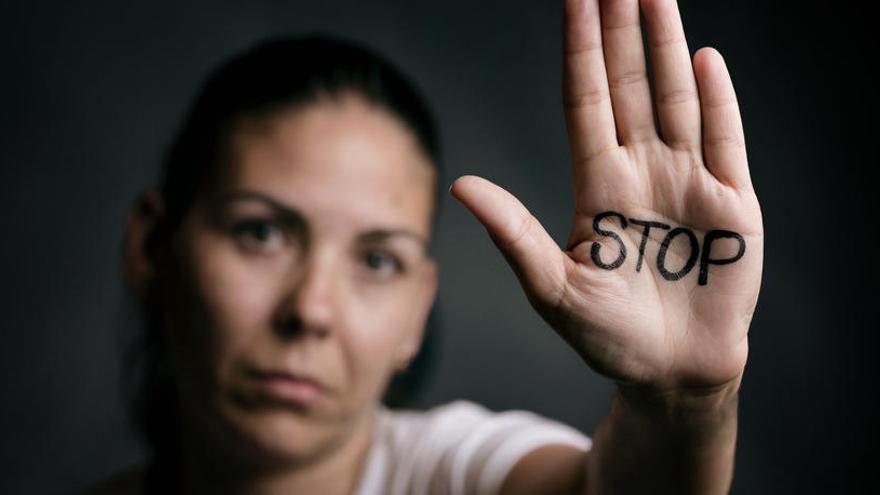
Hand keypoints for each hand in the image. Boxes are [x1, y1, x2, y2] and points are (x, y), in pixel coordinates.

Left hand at [450, 0, 762, 397]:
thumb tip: (459, 186)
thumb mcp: (553, 289)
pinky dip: (720, 101)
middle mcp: (641, 172)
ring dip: (668, 48)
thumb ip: (513, 233)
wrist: (671, 373)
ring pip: (677, 100)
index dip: (581, 52)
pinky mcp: (732, 206)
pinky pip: (726, 141)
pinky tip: (705, 58)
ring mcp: (688, 183)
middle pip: (629, 87)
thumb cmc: (609, 338)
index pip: (586, 102)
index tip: (577, 0)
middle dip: (622, 32)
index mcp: (598, 186)